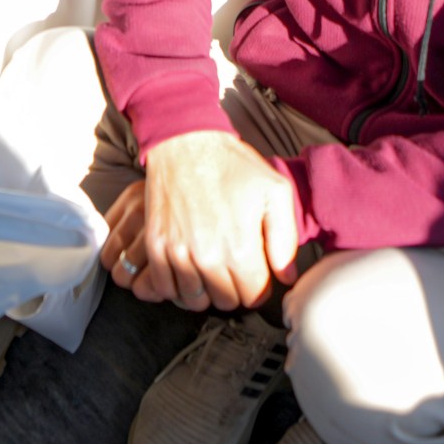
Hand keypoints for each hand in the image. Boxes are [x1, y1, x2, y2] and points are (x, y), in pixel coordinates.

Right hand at [100, 131, 298, 311]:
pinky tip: (186, 270)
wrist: (185, 142)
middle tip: (232, 268)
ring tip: (209, 270)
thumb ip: (285, 238)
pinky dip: (175, 286)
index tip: (254, 270)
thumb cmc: (232, 164)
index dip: (258, 286)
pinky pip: (164, 288)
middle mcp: (208, 256)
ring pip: (194, 300)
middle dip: (233, 289)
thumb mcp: (274, 191)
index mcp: (241, 246)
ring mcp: (178, 252)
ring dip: (204, 290)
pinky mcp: (156, 246)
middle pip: (225, 301)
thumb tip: (287, 276)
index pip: (254, 296)